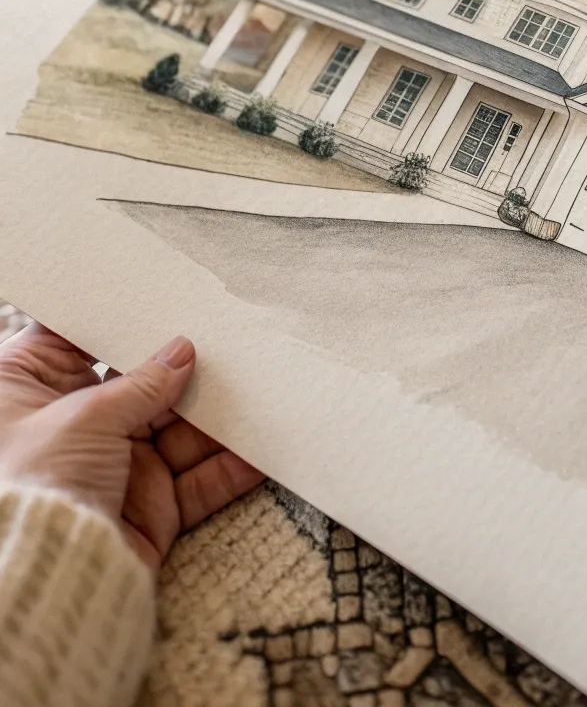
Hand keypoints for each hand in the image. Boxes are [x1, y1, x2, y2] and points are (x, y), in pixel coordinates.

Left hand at [0, 322, 262, 569]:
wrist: (44, 584)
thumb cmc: (30, 487)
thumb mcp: (85, 415)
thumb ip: (142, 383)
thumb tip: (183, 351)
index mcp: (29, 391)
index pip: (78, 342)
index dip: (119, 322)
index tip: (163, 297)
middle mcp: (70, 427)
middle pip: (139, 386)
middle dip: (184, 369)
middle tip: (228, 340)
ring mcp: (113, 468)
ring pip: (178, 431)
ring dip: (218, 414)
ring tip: (261, 386)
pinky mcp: (148, 509)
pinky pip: (197, 481)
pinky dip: (231, 466)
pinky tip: (262, 448)